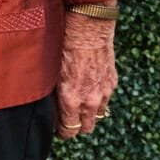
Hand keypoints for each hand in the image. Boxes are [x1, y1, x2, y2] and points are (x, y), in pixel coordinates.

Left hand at [55, 9, 119, 138]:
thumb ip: (51, 93)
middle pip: (86, 129)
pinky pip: (106, 100)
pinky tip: (89, 88)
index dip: (61, 132)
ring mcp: (103, 92)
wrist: (87, 28)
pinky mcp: (112, 82)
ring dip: (89, 114)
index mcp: (71, 99)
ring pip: (98, 116)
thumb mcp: (50, 72)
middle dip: (76, 126)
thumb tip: (47, 106)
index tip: (57, 128)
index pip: (68, 131)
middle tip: (67, 118)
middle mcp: (90, 100)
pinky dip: (98, 99)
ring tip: (79, 105)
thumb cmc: (62, 45)